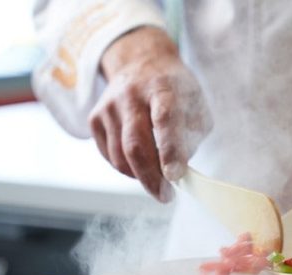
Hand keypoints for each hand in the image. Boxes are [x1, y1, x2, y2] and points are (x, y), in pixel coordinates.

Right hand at [90, 27, 211, 201]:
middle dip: (151, 178)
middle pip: (136, 145)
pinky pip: (109, 155)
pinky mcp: (95, 117)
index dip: (170, 150)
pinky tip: (140, 163)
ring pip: (120, 156)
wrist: (141, 63)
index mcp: (163, 88)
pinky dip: (126, 168)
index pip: (165, 119)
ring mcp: (110, 106)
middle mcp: (132, 95)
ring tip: (157, 179)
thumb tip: (179, 172)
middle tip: (166, 196)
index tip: (176, 176)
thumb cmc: (176, 92)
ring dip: (140, 176)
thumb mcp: (196, 106)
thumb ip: (192, 138)